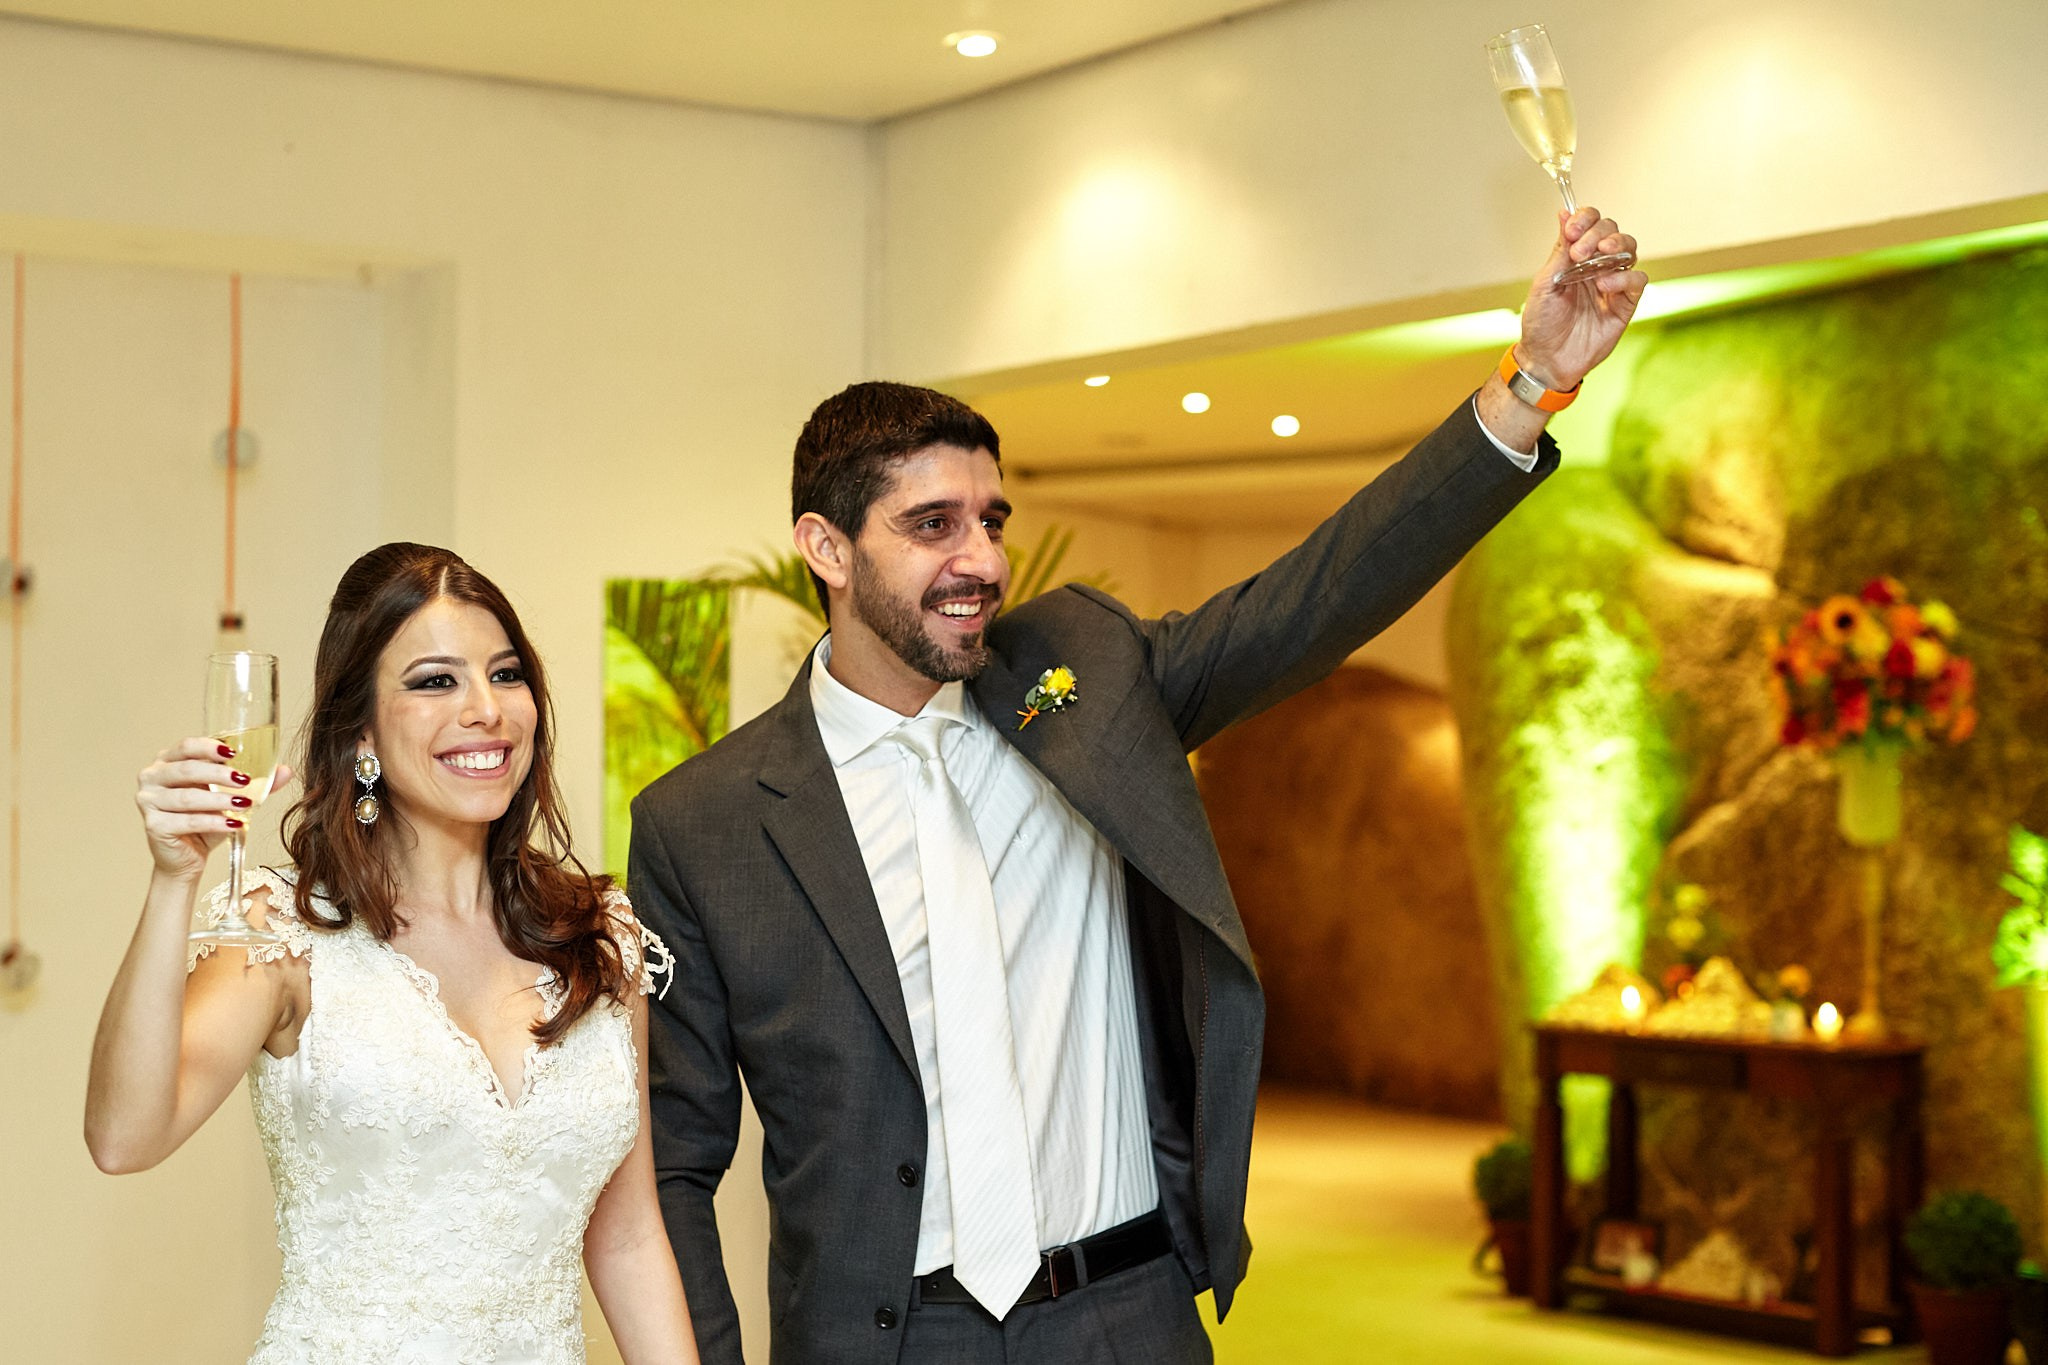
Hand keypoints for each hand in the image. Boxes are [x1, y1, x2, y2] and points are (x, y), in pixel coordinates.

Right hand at [135, 739, 293, 880]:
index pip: (186, 746)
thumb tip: (285, 770)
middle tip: (244, 780)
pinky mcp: (153, 825)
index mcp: (167, 761)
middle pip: (186, 769)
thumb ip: (257, 783)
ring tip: (244, 804)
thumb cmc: (205, 819)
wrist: (186, 856)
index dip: (210, 747)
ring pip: (187, 797)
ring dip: (219, 800)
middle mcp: (152, 777)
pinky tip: (234, 825)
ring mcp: (148, 801)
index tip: (233, 753)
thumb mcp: (231, 797)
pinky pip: (187, 821)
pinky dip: (213, 822)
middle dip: (218, 774)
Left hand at [1514, 207, 1645, 391]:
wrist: (1547, 359)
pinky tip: (1605, 285)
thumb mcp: (1545, 284)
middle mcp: (1596, 266)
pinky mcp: (1625, 304)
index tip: (1573, 229)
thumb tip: (1564, 214)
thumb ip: (1559, 251)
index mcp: (1575, 257)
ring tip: (1600, 257)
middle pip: (1612, 232)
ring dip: (1617, 246)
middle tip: (1580, 251)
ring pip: (1630, 250)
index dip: (1586, 219)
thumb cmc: (1541, 323)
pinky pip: (1637, 280)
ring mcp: (1613, 283)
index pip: (1590, 224)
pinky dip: (1625, 277)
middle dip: (1599, 233)